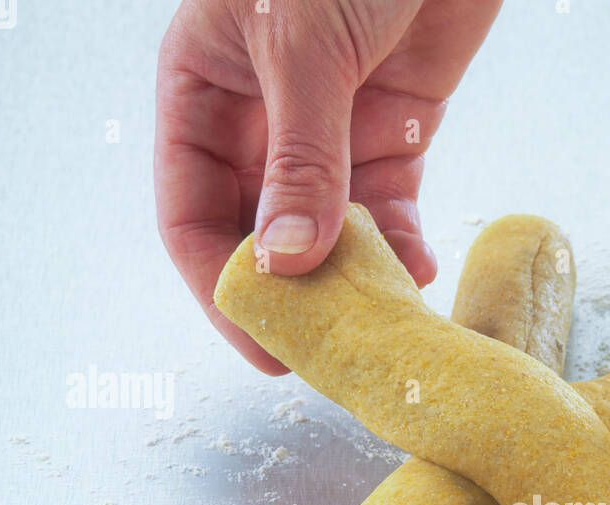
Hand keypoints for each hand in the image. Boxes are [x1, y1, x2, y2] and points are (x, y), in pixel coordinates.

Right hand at [155, 0, 500, 372]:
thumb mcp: (303, 47)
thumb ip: (300, 159)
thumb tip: (285, 260)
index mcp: (204, 90)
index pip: (192, 210)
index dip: (219, 283)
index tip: (259, 341)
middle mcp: (263, 120)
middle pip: (262, 233)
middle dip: (291, 295)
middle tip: (323, 354)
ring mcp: (332, 129)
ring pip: (331, 232)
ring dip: (353, 281)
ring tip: (378, 324)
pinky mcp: (397, 131)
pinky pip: (390, 210)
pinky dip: (403, 245)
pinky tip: (417, 272)